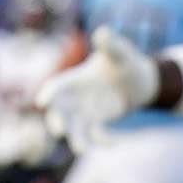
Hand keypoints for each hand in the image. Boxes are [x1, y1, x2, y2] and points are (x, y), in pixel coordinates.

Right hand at [36, 27, 160, 151]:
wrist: (137, 78)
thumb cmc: (124, 61)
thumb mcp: (120, 52)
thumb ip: (111, 45)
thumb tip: (104, 33)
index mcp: (75, 78)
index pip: (57, 87)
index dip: (50, 94)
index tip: (44, 102)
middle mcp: (76, 97)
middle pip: (61, 111)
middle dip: (58, 120)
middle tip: (59, 130)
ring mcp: (86, 111)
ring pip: (76, 128)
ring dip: (77, 139)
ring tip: (81, 150)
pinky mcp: (99, 121)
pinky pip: (96, 134)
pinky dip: (102, 140)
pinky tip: (116, 142)